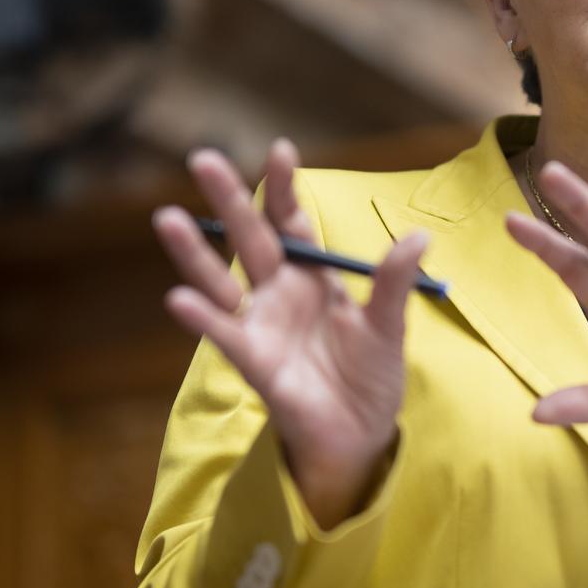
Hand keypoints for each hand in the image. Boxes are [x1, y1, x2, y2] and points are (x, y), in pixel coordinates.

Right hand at [153, 140, 429, 528]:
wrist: (361, 436)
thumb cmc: (371, 377)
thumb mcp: (389, 327)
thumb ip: (394, 283)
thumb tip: (419, 236)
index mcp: (313, 277)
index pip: (292, 222)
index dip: (284, 189)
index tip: (280, 150)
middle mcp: (279, 294)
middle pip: (250, 238)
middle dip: (228, 198)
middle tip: (202, 157)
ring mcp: (261, 326)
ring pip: (221, 280)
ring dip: (194, 252)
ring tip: (168, 217)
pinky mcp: (255, 363)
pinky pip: (225, 336)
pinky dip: (203, 318)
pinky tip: (179, 300)